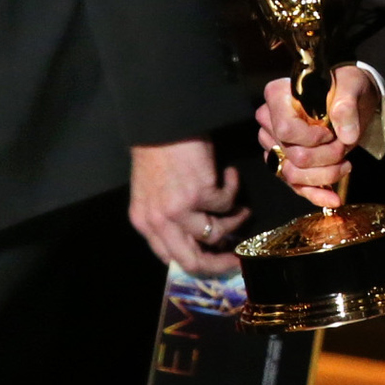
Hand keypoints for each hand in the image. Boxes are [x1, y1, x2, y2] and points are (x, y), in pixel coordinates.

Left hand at [128, 137, 248, 276]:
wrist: (161, 121)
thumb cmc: (158, 152)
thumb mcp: (154, 193)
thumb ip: (168, 220)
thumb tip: (200, 239)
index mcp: (145, 223)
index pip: (172, 260)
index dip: (199, 264)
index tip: (217, 258)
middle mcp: (159, 221)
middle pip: (192, 261)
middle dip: (220, 263)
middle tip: (238, 256)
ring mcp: (178, 209)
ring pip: (215, 234)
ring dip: (234, 221)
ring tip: (240, 206)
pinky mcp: (199, 192)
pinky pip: (226, 203)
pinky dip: (233, 188)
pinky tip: (229, 174)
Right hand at [255, 65, 374, 208]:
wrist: (350, 103)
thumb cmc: (345, 89)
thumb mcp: (351, 87)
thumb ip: (347, 106)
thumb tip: (347, 135)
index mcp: (277, 96)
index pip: (285, 130)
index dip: (312, 139)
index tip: (331, 133)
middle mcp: (269, 121)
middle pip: (293, 155)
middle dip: (326, 157)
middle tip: (344, 146)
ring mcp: (274, 145)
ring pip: (292, 174)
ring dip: (325, 174)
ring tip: (345, 163)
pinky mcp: (285, 163)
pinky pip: (295, 187)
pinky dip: (317, 194)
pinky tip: (334, 197)